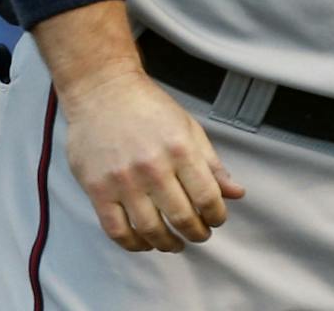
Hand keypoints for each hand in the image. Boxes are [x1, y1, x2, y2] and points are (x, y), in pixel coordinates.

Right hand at [60, 70, 244, 252]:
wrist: (100, 89)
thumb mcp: (188, 127)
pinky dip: (134, 244)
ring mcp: (122, 180)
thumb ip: (212, 164)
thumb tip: (236, 194)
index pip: (208, 199)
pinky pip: (117, 230)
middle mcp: (152, 167)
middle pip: (182, 219)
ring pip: (151, 230)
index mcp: (179, 149)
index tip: (215, 219)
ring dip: (168, 244)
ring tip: (173, 242)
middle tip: (198, 233)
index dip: (217, 216)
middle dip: (197, 233)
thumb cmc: (147, 107)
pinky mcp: (97, 188)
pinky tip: (143, 241)